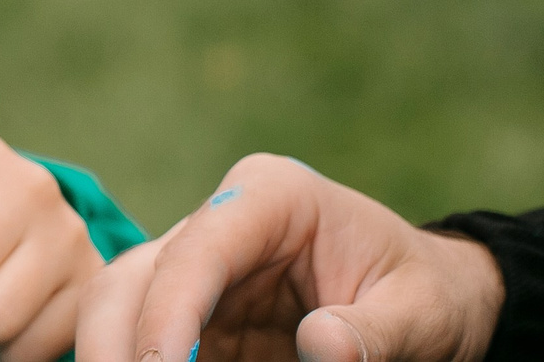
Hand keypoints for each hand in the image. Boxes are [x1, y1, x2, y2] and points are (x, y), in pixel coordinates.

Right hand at [74, 154, 503, 361]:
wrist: (429, 303)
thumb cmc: (428, 294)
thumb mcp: (423, 312)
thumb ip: (377, 332)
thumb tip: (324, 348)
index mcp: (268, 197)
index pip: (198, 250)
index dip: (168, 314)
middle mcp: (218, 227)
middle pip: (133, 278)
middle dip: (114, 342)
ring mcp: (201, 274)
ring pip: (120, 311)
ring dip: (117, 355)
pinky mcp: (199, 320)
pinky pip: (153, 348)